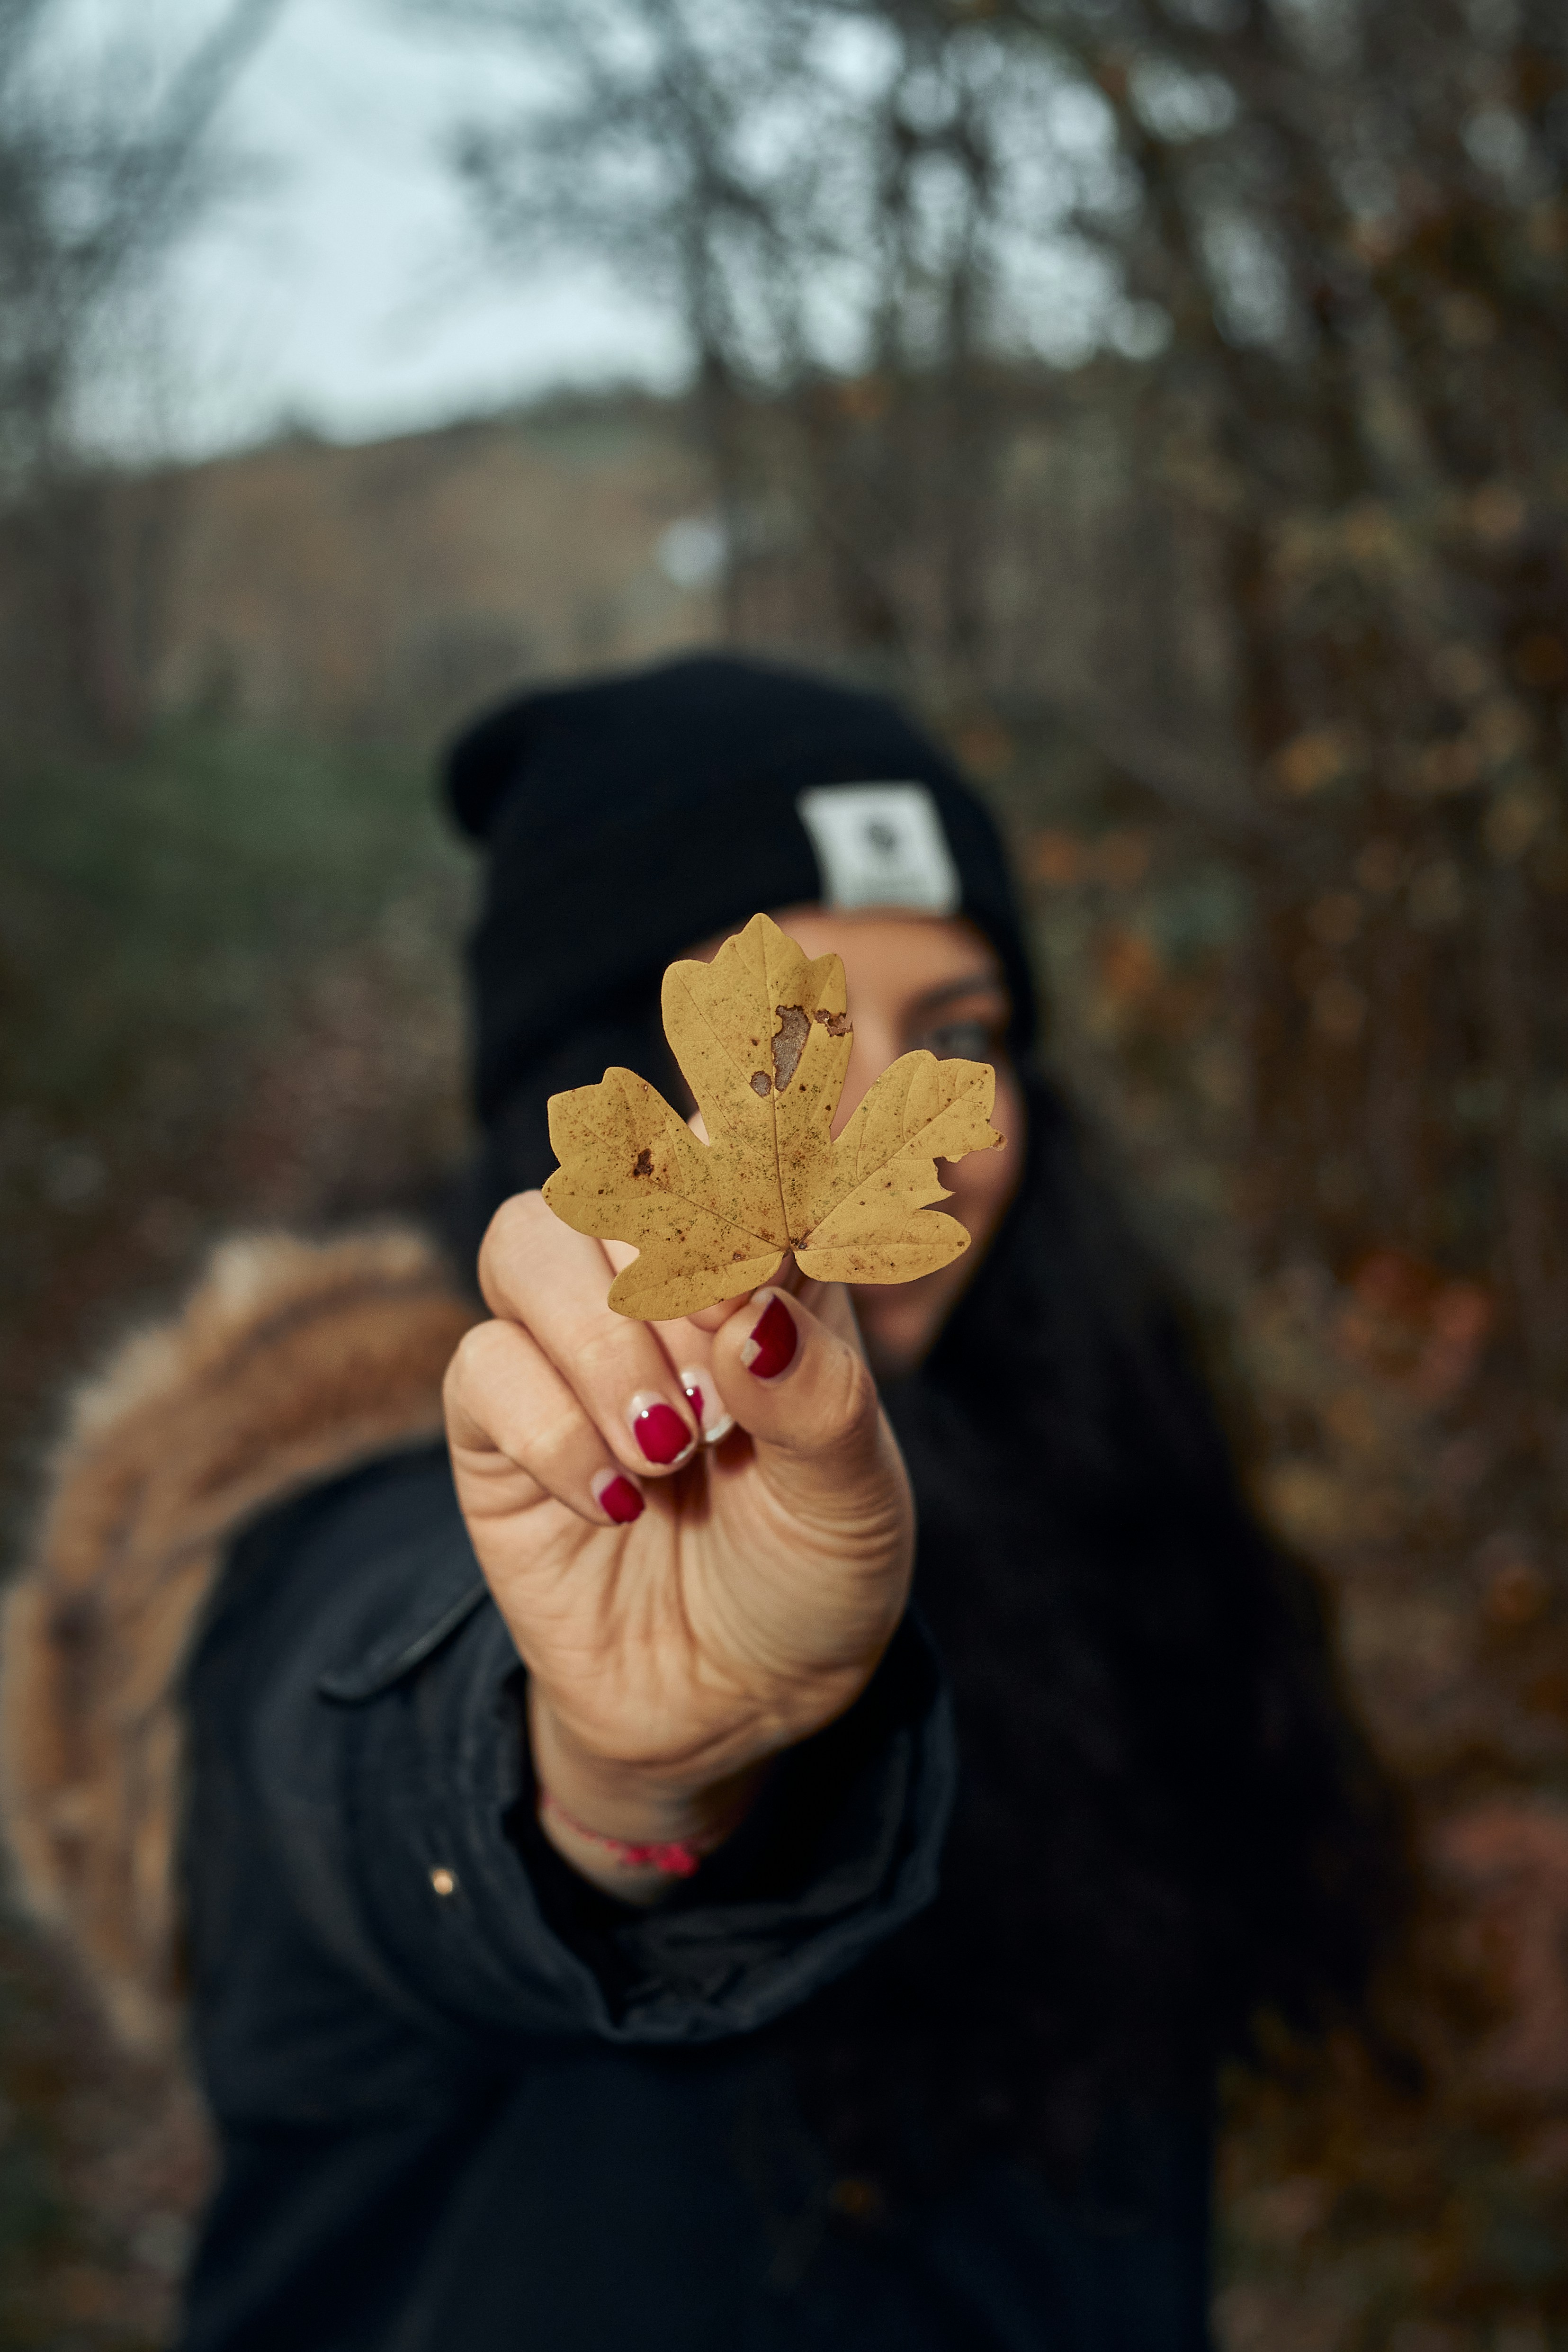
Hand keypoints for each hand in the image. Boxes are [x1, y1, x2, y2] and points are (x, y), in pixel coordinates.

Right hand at [443, 1192, 914, 1895]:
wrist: (733, 1700)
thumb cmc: (807, 1573)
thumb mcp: (855, 1504)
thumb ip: (823, 1403)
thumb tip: (753, 1320)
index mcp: (768, 1262)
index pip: (741, 1137)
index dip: (746, 1146)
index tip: (770, 1228)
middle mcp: (659, 1279)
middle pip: (618, 1160)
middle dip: (672, 1250)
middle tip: (724, 1371)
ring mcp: (566, 1344)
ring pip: (529, 1236)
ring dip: (601, 1335)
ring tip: (669, 1446)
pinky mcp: (494, 1423)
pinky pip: (482, 1365)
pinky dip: (552, 1429)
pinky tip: (616, 1502)